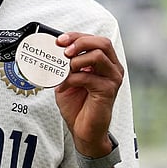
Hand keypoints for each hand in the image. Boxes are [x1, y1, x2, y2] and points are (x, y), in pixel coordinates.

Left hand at [53, 32, 123, 156]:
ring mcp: (113, 78)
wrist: (83, 130)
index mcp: (105, 62)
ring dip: (75, 61)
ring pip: (98, 56)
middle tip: (64, 51)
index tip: (59, 40)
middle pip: (102, 42)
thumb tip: (53, 49)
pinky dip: (70, 79)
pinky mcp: (108, 90)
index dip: (76, 36)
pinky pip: (88, 76)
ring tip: (64, 71)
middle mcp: (113, 68)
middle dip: (79, 42)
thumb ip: (64, 64)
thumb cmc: (77, 105)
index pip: (94, 40)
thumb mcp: (68, 78)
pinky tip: (62, 87)